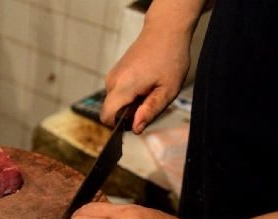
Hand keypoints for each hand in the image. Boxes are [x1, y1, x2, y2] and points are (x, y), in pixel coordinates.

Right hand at [100, 0, 202, 132]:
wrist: (164, 31)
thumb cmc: (170, 58)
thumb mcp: (168, 89)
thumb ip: (150, 111)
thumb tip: (135, 129)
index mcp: (123, 87)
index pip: (107, 117)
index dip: (120, 126)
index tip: (137, 120)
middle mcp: (112, 82)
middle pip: (112, 111)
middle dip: (129, 114)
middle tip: (151, 100)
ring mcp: (111, 76)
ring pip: (116, 102)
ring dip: (131, 103)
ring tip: (150, 90)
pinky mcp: (115, 73)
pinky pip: (118, 93)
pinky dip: (130, 95)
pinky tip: (146, 83)